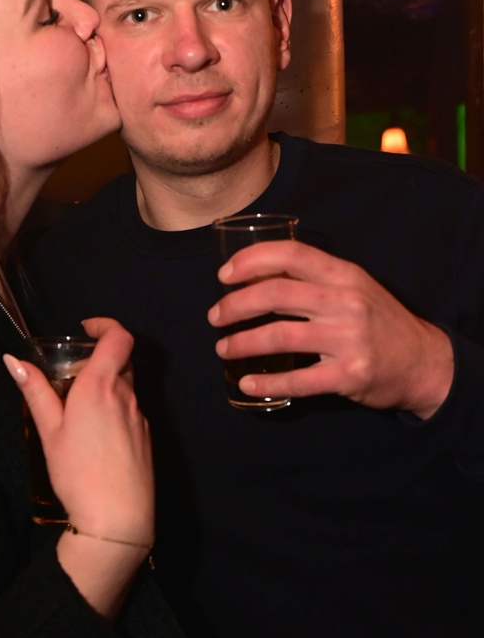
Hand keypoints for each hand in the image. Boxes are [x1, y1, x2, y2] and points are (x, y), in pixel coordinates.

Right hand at [4, 318, 153, 617]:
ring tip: (80, 411)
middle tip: (74, 373)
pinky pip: (130, 411)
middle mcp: (126, 396)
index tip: (87, 328)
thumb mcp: (49, 431)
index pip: (119, 337)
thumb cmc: (77, 472)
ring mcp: (140, 417)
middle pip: (122, 361)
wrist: (116, 518)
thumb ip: (35, 391)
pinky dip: (115, 410)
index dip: (106, 324)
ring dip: (107, 387)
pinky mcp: (146, 438)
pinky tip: (97, 438)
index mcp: (101, 386)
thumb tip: (13, 360)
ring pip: (126, 388)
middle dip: (100, 358)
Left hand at [210, 240, 453, 419]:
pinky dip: (266, 383)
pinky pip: (298, 380)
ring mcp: (348, 339)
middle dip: (235, 305)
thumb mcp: (353, 287)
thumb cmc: (378, 321)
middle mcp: (345, 302)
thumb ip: (314, 280)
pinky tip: (246, 383)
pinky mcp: (349, 375)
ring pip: (280, 336)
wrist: (423, 361)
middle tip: (215, 317)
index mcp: (344, 274)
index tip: (224, 275)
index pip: (290, 254)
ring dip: (242, 343)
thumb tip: (256, 276)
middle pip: (275, 295)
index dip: (251, 260)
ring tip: (224, 348)